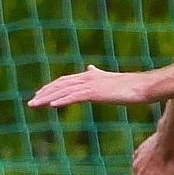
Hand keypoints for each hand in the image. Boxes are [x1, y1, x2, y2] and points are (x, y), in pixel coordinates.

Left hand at [28, 65, 152, 108]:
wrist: (142, 87)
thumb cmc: (129, 86)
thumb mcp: (109, 79)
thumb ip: (97, 74)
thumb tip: (90, 68)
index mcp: (89, 75)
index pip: (65, 81)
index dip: (50, 88)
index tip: (39, 95)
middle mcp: (87, 77)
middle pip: (60, 84)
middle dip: (44, 93)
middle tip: (31, 102)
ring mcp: (91, 85)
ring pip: (64, 91)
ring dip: (47, 98)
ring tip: (35, 104)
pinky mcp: (95, 92)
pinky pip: (75, 96)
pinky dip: (62, 100)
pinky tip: (52, 106)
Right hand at [124, 134, 173, 174]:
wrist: (170, 139)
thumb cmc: (169, 164)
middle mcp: (135, 168)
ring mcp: (138, 155)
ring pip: (141, 168)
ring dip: (150, 171)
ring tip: (165, 169)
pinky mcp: (143, 146)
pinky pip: (145, 157)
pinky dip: (151, 160)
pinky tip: (163, 158)